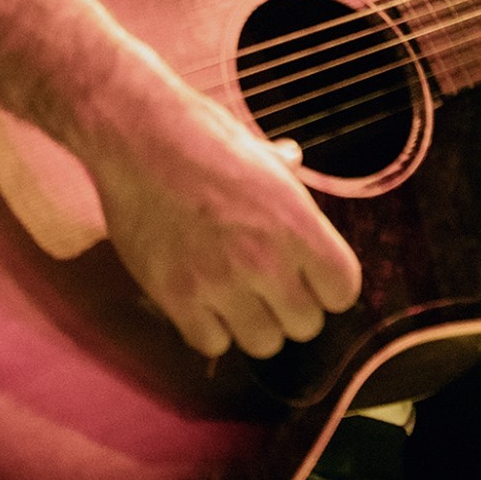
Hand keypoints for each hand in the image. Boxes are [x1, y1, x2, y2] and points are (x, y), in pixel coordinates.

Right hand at [80, 87, 362, 360]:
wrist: (137, 134)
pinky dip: (209, 329)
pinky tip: (202, 300)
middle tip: (269, 286)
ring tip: (236, 296)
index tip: (312, 278)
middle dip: (291, 307)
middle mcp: (265, 260)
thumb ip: (286, 176)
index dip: (328, 286)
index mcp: (296, 223)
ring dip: (253, 324)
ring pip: (263, 344)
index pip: (343, 290)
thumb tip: (294, 160)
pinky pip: (212, 344)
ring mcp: (220, 283)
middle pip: (306, 325)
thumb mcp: (259, 152)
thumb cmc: (201, 136)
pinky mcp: (177, 297)